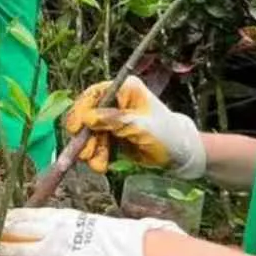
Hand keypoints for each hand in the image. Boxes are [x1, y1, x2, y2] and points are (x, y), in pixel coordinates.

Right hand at [64, 76, 205, 179]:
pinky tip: (100, 165)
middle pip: (87, 115)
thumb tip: (87, 118)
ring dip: (91, 150)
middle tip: (85, 154)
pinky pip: (96, 143)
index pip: (94, 95)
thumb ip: (114, 121)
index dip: (81, 111)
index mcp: (124, 89)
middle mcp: (115, 101)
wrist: (179, 153)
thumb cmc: (166, 134)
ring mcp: (111, 118)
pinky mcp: (110, 134)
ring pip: (89, 132)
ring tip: (98, 166)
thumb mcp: (141, 127)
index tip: (76, 129)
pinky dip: (96, 155)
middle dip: (86, 137)